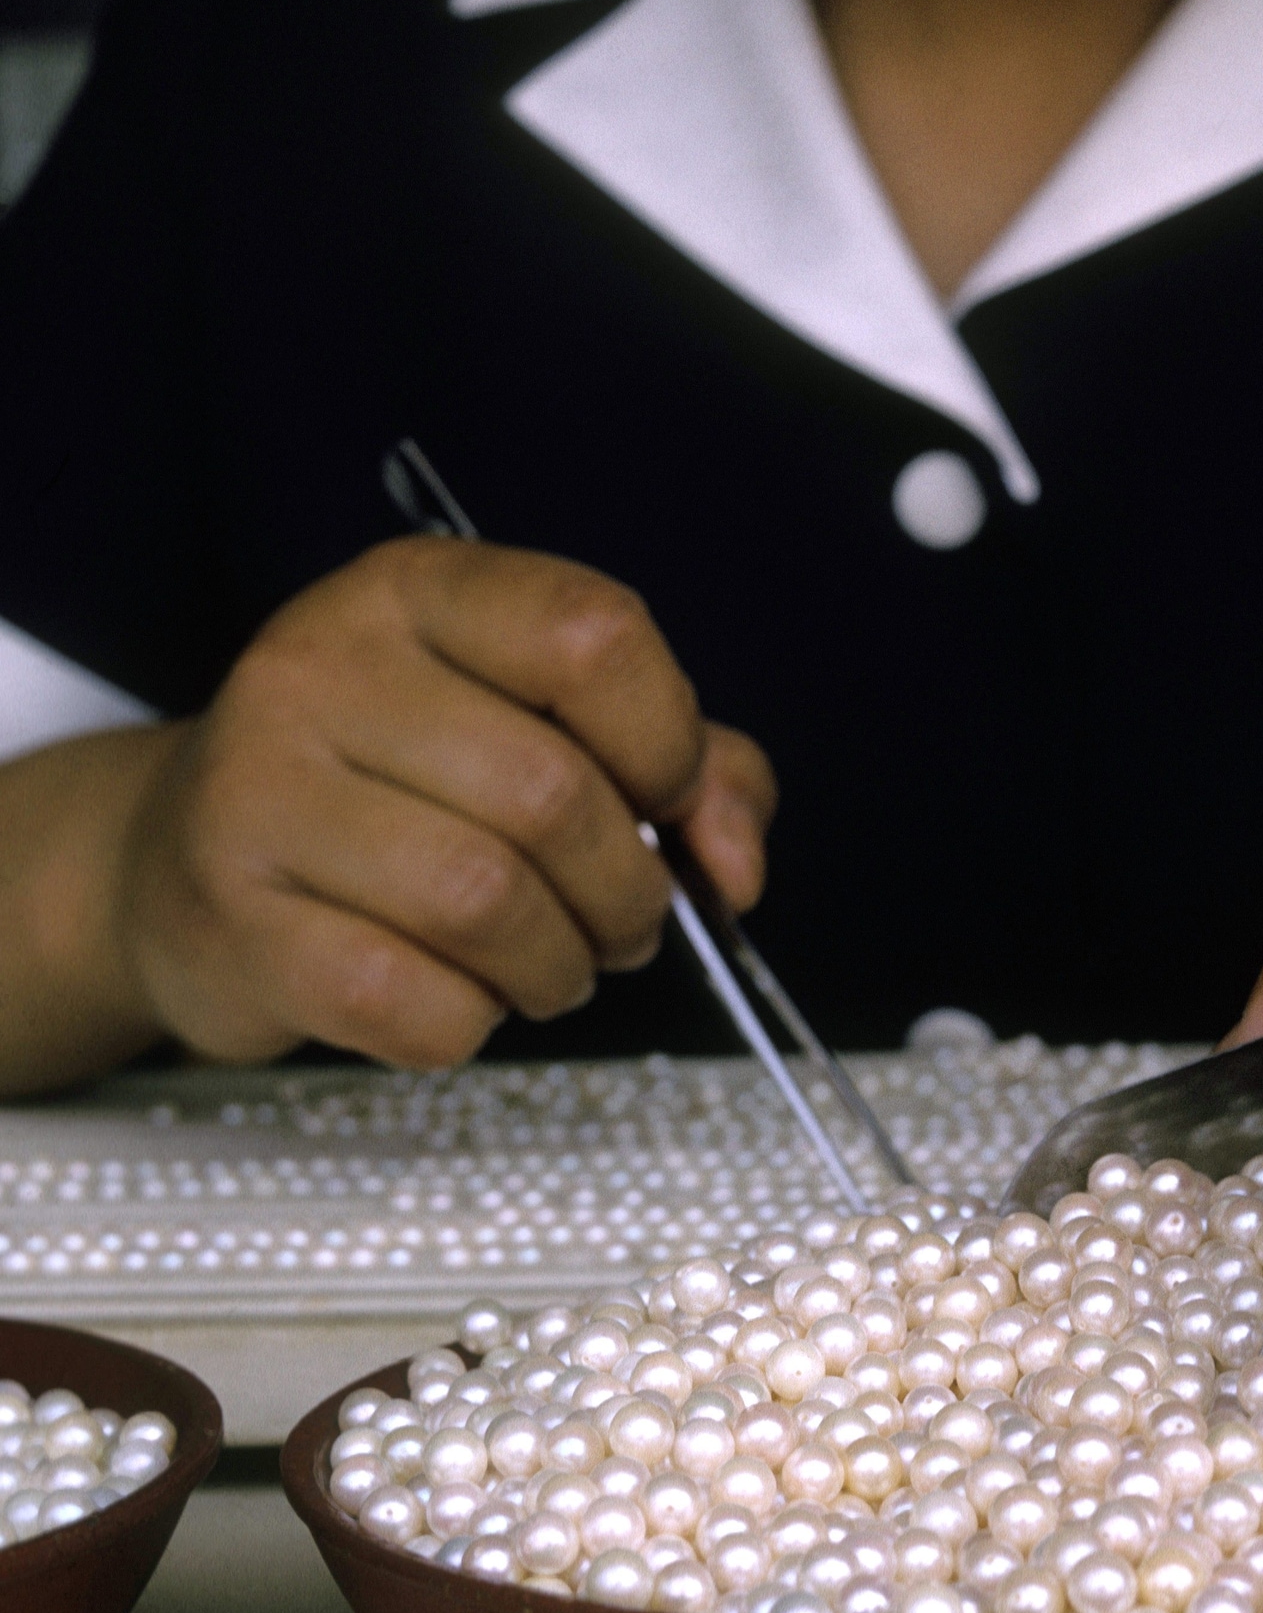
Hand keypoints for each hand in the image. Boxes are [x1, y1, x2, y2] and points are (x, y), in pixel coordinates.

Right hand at [107, 538, 775, 1068]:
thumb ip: (686, 767)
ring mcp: (258, 790)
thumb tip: (735, 863)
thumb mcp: (541, 724)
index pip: (593, 635)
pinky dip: (472, 1022)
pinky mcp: (231, 921)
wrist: (177, 863)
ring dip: (559, 965)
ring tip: (551, 965)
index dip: (668, 740)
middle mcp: (321, 665)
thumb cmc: (396, 790)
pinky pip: (412, 1001)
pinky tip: (460, 997)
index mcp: (417, 590)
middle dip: (629, 891)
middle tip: (625, 923)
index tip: (669, 802)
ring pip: (485, 903)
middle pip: (553, 793)